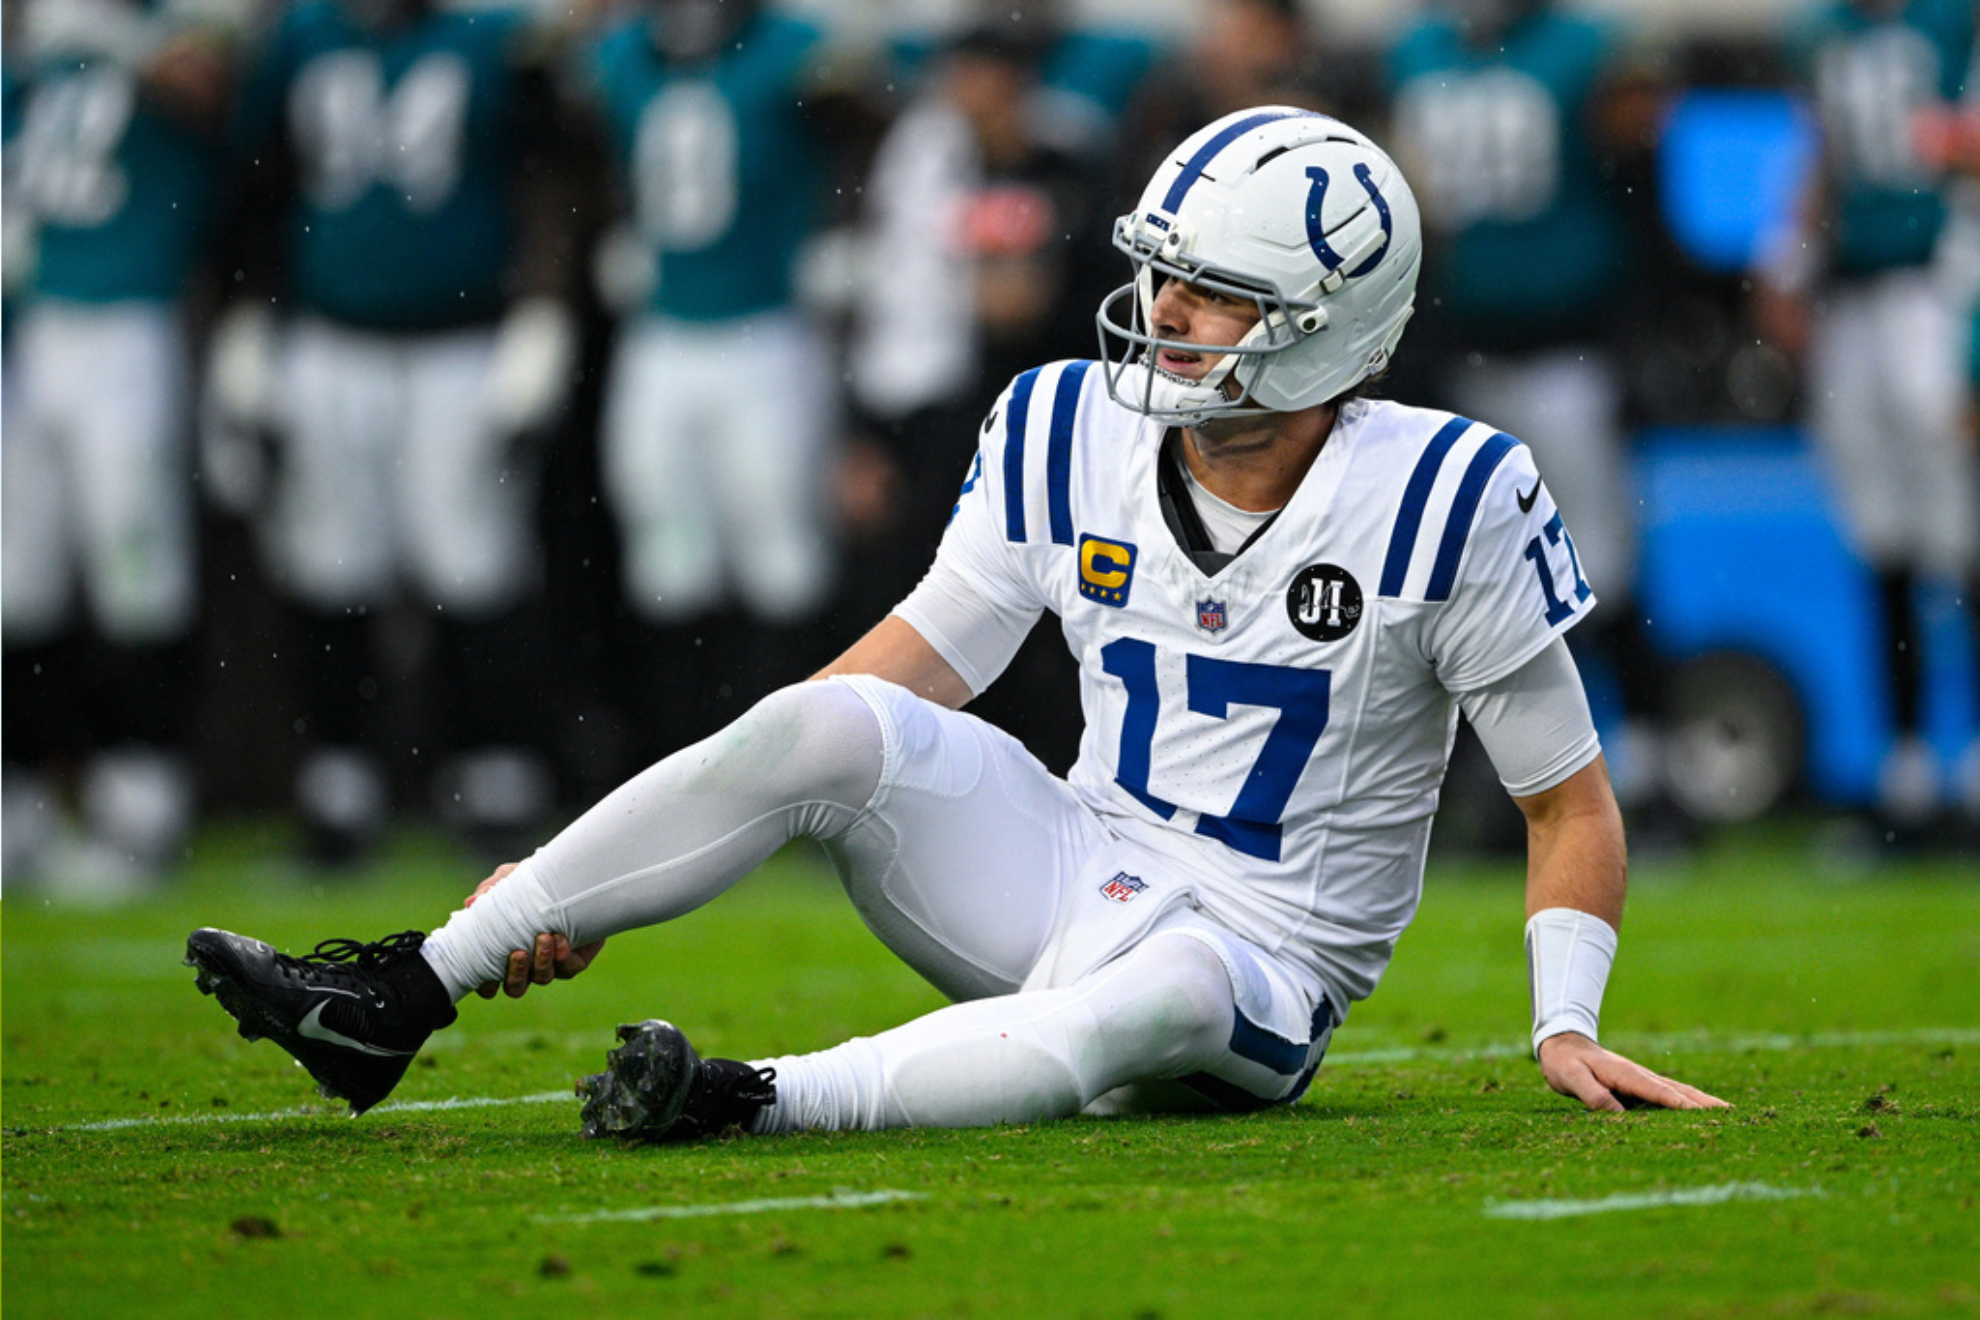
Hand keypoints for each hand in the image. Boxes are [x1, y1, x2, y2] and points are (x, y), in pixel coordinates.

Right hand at [465, 862, 606, 998]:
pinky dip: (562, 956)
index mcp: (503, 954)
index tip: (485, 969)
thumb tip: (471, 902)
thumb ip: (491, 889)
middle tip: (518, 952)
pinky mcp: (574, 960)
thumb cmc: (533, 884)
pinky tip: (561, 937)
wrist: (575, 879)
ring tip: (544, 937)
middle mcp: (526, 965)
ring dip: (541, 962)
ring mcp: (550, 964)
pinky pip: (568, 968)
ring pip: (542, 979)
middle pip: (515, 988)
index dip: (485, 985)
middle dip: (515, 975)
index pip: (488, 983)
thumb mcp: (511, 879)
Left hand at [1537, 1032, 1727, 1111]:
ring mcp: (1642, 1079)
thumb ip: (1591, 1094)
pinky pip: (1668, 1095)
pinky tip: (1701, 1111)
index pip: (1657, 1091)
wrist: (1563, 1044)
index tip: (1703, 1114)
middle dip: (1703, 1103)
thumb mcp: (1571, 1078)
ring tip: (1728, 1113)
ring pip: (1678, 1091)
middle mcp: (1640, 1075)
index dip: (1679, 1104)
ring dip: (1702, 1102)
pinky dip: (1688, 1102)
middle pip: (1677, 1091)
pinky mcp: (1640, 1086)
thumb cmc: (1565, 1063)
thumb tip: (1617, 1114)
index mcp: (1625, 1074)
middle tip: (1733, 1116)